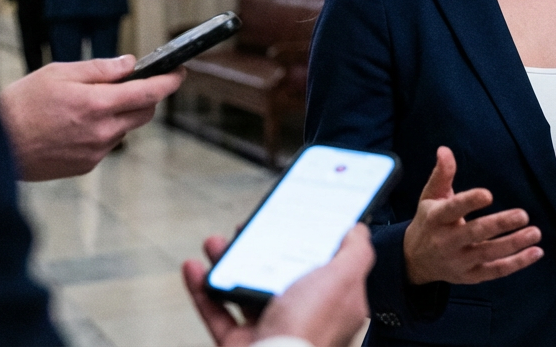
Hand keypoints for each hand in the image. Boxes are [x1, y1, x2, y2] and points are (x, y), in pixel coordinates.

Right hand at [0, 56, 183, 180]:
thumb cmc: (21, 105)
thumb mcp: (58, 73)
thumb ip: (99, 69)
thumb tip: (129, 64)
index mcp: (97, 105)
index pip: (149, 92)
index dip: (170, 82)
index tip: (179, 73)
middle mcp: (102, 132)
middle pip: (144, 112)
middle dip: (144, 96)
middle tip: (127, 84)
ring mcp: (96, 152)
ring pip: (124, 128)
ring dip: (119, 114)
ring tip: (84, 105)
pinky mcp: (86, 166)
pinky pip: (106, 144)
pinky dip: (101, 130)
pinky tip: (73, 125)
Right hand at [182, 224, 375, 346]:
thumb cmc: (310, 330)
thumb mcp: (342, 279)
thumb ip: (355, 252)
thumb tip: (359, 231)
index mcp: (331, 302)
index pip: (322, 266)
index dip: (307, 241)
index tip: (291, 221)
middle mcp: (301, 316)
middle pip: (278, 274)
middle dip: (259, 248)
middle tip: (247, 229)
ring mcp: (269, 330)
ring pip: (244, 290)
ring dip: (227, 263)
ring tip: (217, 243)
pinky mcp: (239, 343)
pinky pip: (216, 312)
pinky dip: (203, 290)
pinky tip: (196, 269)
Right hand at [402, 146, 543, 284]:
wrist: (414, 261)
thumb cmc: (428, 222)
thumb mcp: (430, 196)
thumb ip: (442, 174)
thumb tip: (445, 150)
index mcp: (436, 218)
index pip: (452, 209)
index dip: (469, 202)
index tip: (488, 194)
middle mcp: (446, 241)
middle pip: (475, 233)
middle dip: (499, 224)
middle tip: (523, 215)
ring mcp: (459, 261)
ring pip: (488, 253)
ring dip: (514, 244)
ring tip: (536, 233)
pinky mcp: (470, 276)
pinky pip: (495, 271)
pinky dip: (517, 263)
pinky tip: (536, 252)